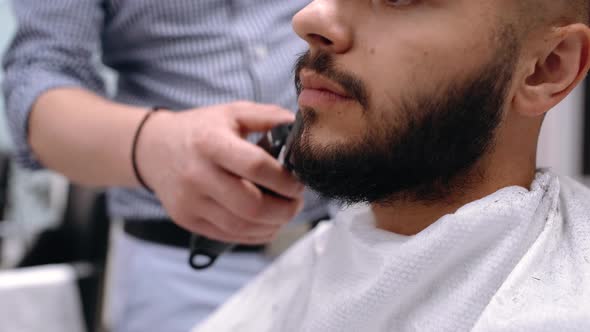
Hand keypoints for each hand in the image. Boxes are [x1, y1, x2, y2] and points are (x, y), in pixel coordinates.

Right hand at [135, 101, 303, 243]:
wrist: (154, 150)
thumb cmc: (201, 130)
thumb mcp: (232, 113)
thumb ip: (269, 117)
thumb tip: (303, 130)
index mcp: (210, 142)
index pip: (255, 167)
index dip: (284, 179)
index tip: (298, 181)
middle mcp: (197, 174)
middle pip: (251, 205)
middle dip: (284, 208)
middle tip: (296, 201)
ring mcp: (190, 201)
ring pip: (242, 226)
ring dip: (274, 224)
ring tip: (285, 211)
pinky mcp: (187, 220)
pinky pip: (230, 236)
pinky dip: (256, 234)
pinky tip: (267, 222)